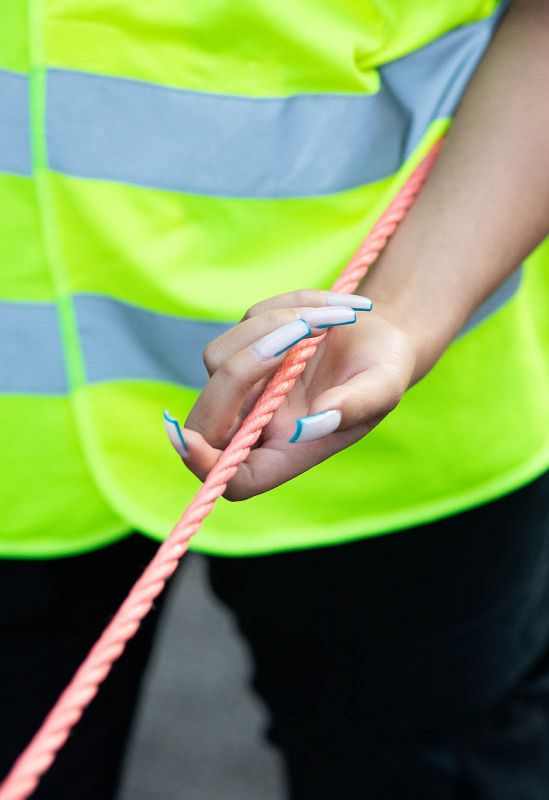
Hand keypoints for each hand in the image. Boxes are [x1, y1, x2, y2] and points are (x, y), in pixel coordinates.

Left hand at [164, 290, 421, 499]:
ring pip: (217, 361)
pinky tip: (320, 310)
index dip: (207, 467)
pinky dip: (281, 309)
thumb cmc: (385, 370)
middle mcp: (259, 422)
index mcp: (288, 451)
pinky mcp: (245, 345)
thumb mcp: (383, 387)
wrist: (381, 331)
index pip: (233, 478)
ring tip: (325, 320)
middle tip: (291, 339)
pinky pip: (242, 326)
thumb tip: (308, 426)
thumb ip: (352, 407)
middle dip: (235, 378)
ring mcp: (247, 384)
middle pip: (206, 422)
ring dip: (272, 329)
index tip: (190, 442)